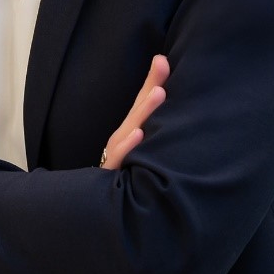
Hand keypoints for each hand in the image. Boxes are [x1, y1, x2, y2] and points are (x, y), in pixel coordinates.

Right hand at [101, 54, 169, 169]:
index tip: (163, 59)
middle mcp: (122, 141)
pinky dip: (128, 147)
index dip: (152, 80)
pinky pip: (120, 161)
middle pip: (137, 111)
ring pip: (130, 131)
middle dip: (150, 88)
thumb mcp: (141, 151)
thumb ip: (151, 127)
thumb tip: (170, 101)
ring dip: (144, 112)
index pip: (141, 103)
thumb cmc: (127, 180)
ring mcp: (116, 158)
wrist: (103, 215)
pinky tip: (139, 135)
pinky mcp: (112, 177)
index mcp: (130, 134)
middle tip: (163, 65)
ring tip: (159, 94)